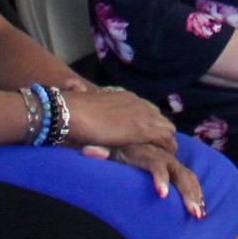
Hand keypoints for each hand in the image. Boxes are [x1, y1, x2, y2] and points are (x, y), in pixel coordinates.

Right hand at [60, 85, 176, 151]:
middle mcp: (137, 103)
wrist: (72, 112)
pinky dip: (168, 146)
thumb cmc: (72, 110)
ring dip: (168, 140)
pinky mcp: (143, 129)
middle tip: (161, 146)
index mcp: (124, 97)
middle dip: (162, 131)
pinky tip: (168, 154)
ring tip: (167, 152)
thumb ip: (80, 91)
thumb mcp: (80, 99)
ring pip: (167, 127)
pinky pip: (165, 137)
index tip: (151, 133)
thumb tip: (69, 84)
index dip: (151, 122)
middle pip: (159, 117)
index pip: (147, 108)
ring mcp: (142, 115)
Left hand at [100, 141, 208, 217]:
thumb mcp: (108, 149)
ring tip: (199, 215)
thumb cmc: (117, 147)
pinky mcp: (175, 170)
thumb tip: (88, 151)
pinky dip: (197, 193)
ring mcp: (171, 164)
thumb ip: (100, 152)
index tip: (162, 195)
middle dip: (187, 192)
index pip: (156, 165)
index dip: (160, 179)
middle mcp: (164, 157)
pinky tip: (201, 210)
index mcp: (147, 153)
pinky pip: (189, 180)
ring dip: (196, 195)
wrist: (130, 137)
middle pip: (180, 173)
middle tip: (192, 212)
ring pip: (188, 177)